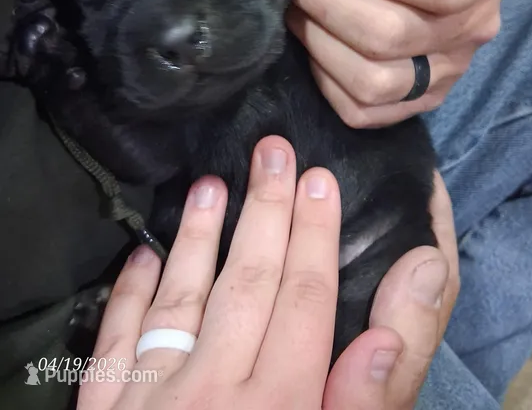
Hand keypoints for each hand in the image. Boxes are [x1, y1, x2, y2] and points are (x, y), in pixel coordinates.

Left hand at [78, 136, 456, 409]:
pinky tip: (139, 258)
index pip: (303, 295)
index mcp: (279, 406)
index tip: (318, 177)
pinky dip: (127, 296)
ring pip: (177, 298)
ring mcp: (148, 406)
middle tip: (272, 149)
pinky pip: (112, 345)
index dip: (314, 232)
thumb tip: (416, 284)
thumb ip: (375, 389)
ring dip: (195, 236)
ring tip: (209, 185)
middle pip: (246, 281)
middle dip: (264, 210)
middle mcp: (211, 393)